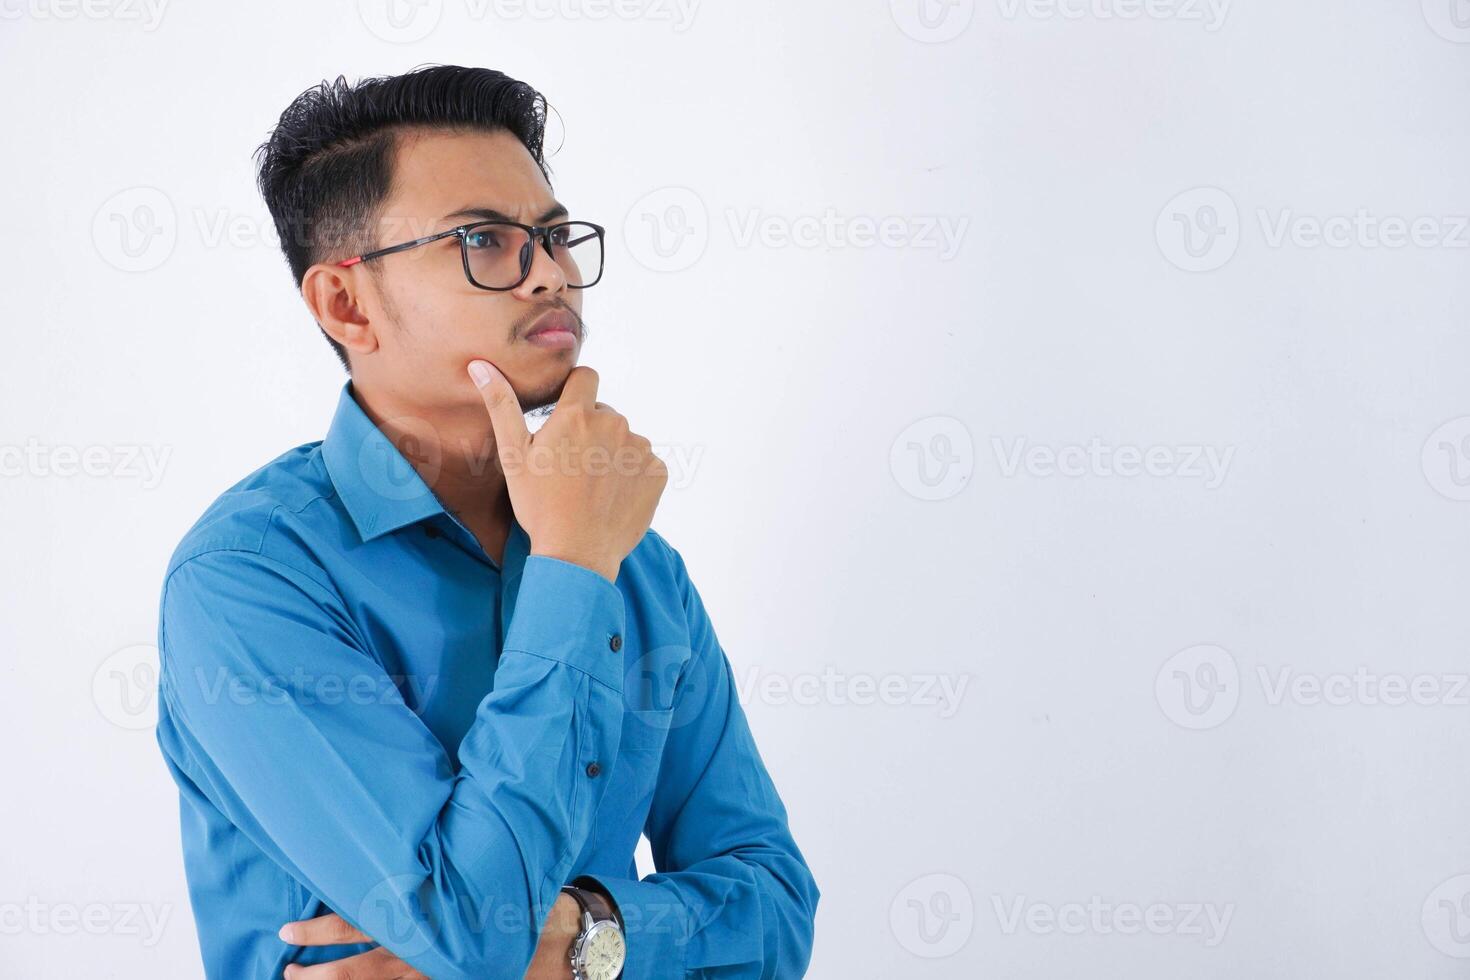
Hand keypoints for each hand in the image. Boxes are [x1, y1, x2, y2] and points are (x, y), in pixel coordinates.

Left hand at [278, 892, 581, 978]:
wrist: (559, 936)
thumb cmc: (513, 892)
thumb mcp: (474, 871)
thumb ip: (440, 864)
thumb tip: (402, 840)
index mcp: (425, 913)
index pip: (361, 923)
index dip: (322, 929)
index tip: (287, 929)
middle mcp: (422, 948)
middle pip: (357, 966)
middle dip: (316, 971)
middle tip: (285, 970)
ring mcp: (432, 970)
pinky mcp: (447, 977)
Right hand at [469, 361, 667, 581]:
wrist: (578, 554)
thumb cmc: (539, 506)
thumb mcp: (513, 456)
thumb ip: (501, 405)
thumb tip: (480, 365)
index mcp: (578, 414)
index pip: (586, 377)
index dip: (575, 392)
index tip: (564, 417)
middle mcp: (615, 424)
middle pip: (604, 414)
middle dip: (590, 431)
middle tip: (571, 467)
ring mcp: (640, 448)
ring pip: (624, 439)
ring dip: (611, 453)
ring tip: (591, 486)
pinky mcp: (657, 472)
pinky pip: (644, 463)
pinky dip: (631, 475)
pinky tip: (612, 497)